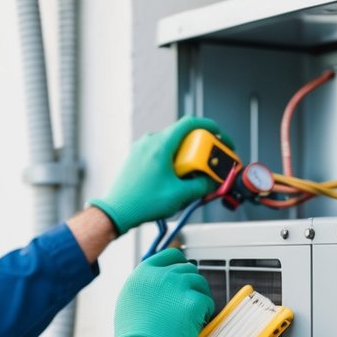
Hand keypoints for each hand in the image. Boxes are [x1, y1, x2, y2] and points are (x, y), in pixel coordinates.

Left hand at [90, 116, 231, 234]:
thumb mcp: (179, 196)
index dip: (211, 127)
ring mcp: (141, 148)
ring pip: (172, 144)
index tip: (221, 137)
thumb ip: (201, 186)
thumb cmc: (140, 203)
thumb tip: (211, 181)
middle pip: (183, 135)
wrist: (116, 212)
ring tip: (189, 177)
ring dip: (186, 157)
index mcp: (160, 144)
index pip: (191, 123)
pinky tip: (174, 179)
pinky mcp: (137, 157)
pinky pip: (160, 152)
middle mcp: (150, 141)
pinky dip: (172, 161)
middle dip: (200, 149)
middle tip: (208, 165)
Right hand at [110, 248, 214, 336]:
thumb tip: (158, 280)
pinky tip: (195, 324)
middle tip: (186, 304)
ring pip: (200, 283)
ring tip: (191, 315)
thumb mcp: (129, 301)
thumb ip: (145, 285)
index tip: (182, 278)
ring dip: (198, 297)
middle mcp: (161, 274)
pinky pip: (207, 301)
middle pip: (188, 269)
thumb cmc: (135, 336)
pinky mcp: (193, 300)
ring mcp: (178, 286)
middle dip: (190, 285)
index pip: (170, 256)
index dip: (179, 266)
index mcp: (143, 273)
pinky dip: (204, 313)